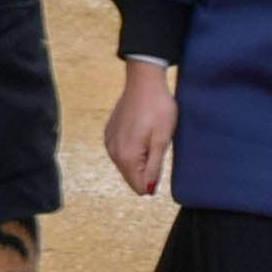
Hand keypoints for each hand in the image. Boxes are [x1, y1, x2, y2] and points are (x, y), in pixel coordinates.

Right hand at [105, 61, 175, 196]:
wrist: (144, 81)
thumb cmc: (158, 108)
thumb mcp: (163, 139)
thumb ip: (155, 167)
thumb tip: (149, 190)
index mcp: (127, 156)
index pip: (140, 187)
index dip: (154, 179)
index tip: (160, 158)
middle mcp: (113, 153)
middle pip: (132, 178)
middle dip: (146, 169)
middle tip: (156, 145)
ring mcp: (109, 142)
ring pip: (126, 166)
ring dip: (140, 158)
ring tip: (149, 136)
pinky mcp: (109, 133)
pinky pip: (121, 152)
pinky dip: (132, 148)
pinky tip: (140, 131)